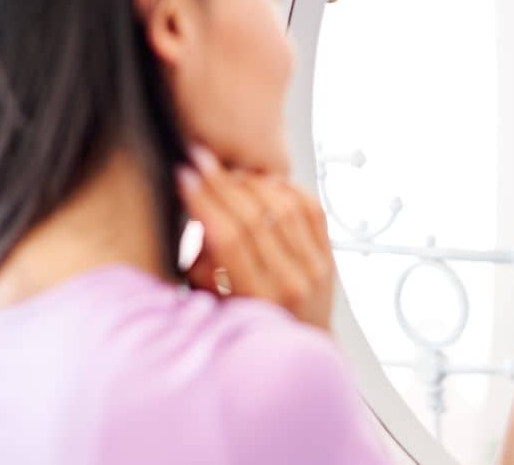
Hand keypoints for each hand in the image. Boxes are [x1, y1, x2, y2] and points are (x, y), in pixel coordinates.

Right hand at [176, 145, 334, 330]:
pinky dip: (288, 188)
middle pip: (255, 216)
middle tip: (200, 158)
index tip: (184, 178)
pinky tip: (266, 180)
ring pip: (284, 206)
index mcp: (260, 299)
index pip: (230, 238)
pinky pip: (312, 209)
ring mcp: (316, 267)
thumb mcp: (217, 311)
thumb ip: (206, 271)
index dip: (204, 202)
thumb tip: (197, 222)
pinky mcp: (330, 257)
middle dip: (221, 181)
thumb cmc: (252, 336)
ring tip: (229, 167)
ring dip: (252, 180)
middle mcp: (293, 281)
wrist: (302, 356)